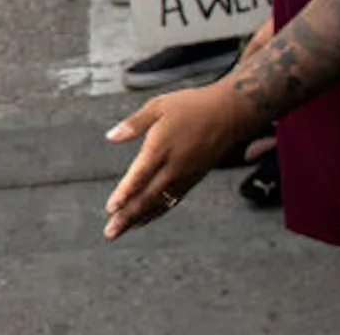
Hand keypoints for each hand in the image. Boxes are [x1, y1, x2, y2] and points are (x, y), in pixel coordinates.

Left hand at [103, 80, 262, 237]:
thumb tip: (111, 136)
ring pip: (160, 202)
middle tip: (110, 232)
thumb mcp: (158, 106)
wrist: (230, 114)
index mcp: (161, 147)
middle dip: (127, 216)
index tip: (110, 208)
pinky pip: (172, 200)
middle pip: (148, 196)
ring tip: (121, 231)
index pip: (140, 176)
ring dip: (139, 218)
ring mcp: (185, 175)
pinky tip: (144, 219)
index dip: (125, 193)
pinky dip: (157, 212)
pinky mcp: (193, 179)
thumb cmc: (191, 106)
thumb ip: (133, 124)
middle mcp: (174, 166)